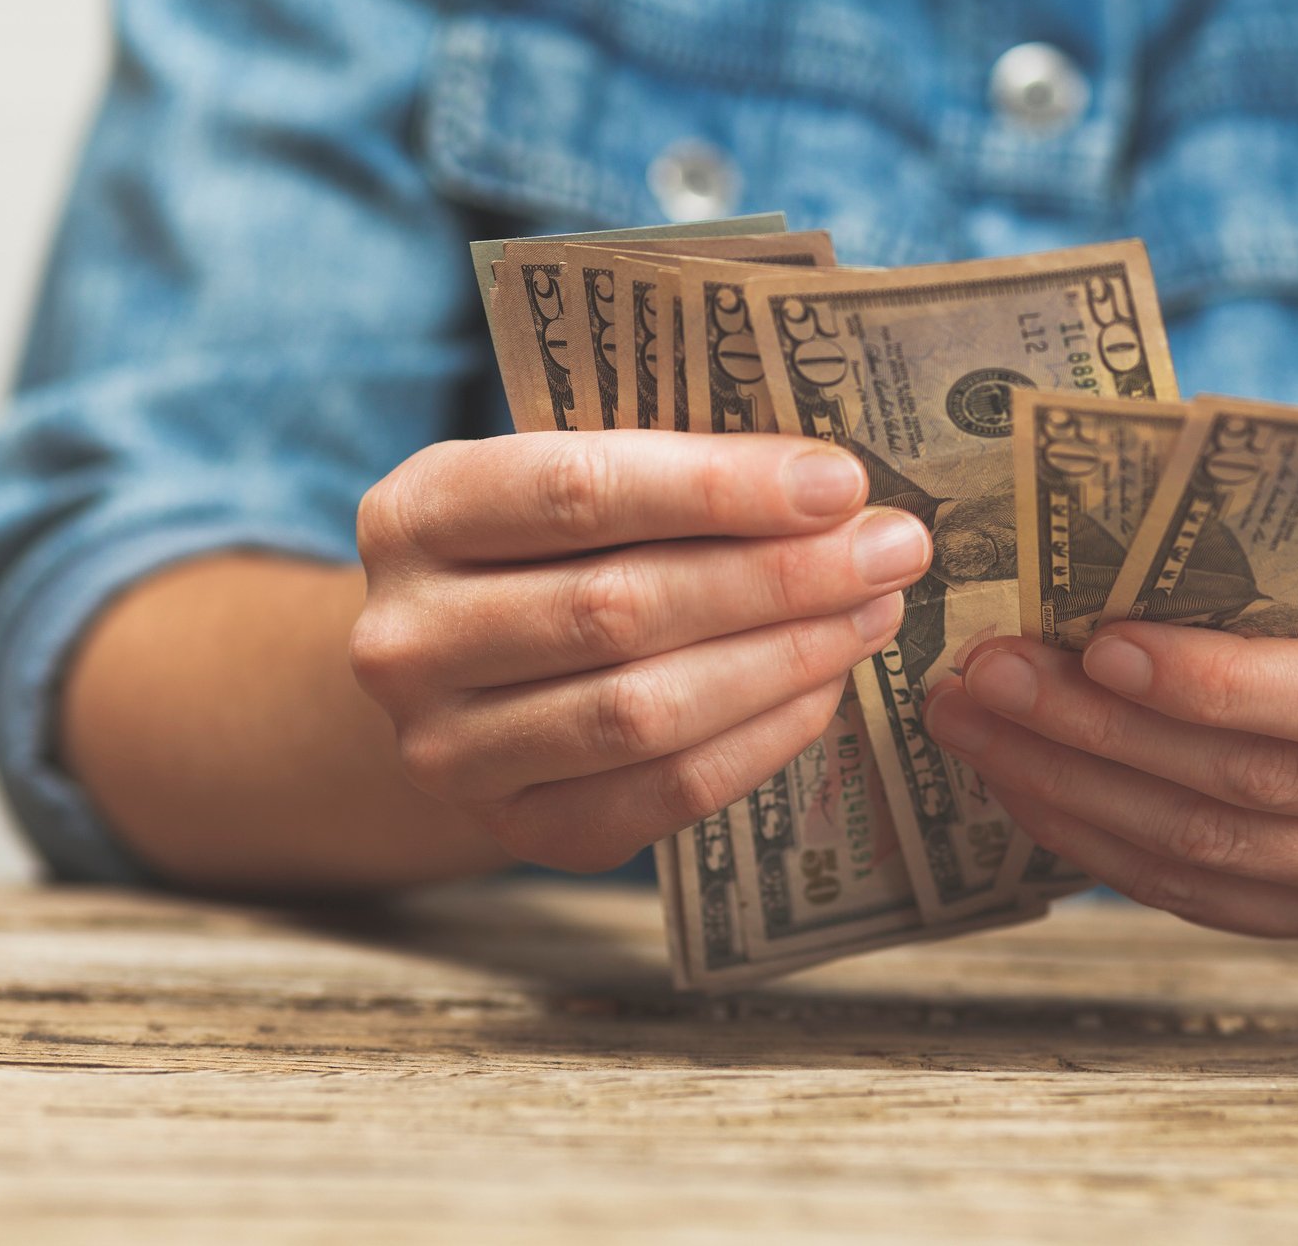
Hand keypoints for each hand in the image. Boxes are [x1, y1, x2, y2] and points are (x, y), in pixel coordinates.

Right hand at [350, 431, 926, 872]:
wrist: (458, 676)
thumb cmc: (542, 550)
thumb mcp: (563, 476)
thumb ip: (665, 468)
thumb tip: (833, 483)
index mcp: (416, 512)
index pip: (576, 491)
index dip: (718, 488)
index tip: (837, 481)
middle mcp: (407, 637)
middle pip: (621, 606)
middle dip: (779, 577)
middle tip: (891, 549)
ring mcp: (449, 749)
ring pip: (645, 709)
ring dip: (785, 658)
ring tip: (873, 611)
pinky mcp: (516, 830)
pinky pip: (664, 792)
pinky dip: (762, 737)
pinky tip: (826, 685)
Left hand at [923, 561, 1297, 937]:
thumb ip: (1277, 528)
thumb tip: (1108, 489)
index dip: (1214, 682)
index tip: (1098, 643)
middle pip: (1257, 783)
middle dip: (1101, 729)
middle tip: (989, 677)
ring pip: (1212, 852)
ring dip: (1073, 789)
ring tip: (978, 726)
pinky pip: (1199, 897)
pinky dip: (1097, 842)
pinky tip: (1026, 783)